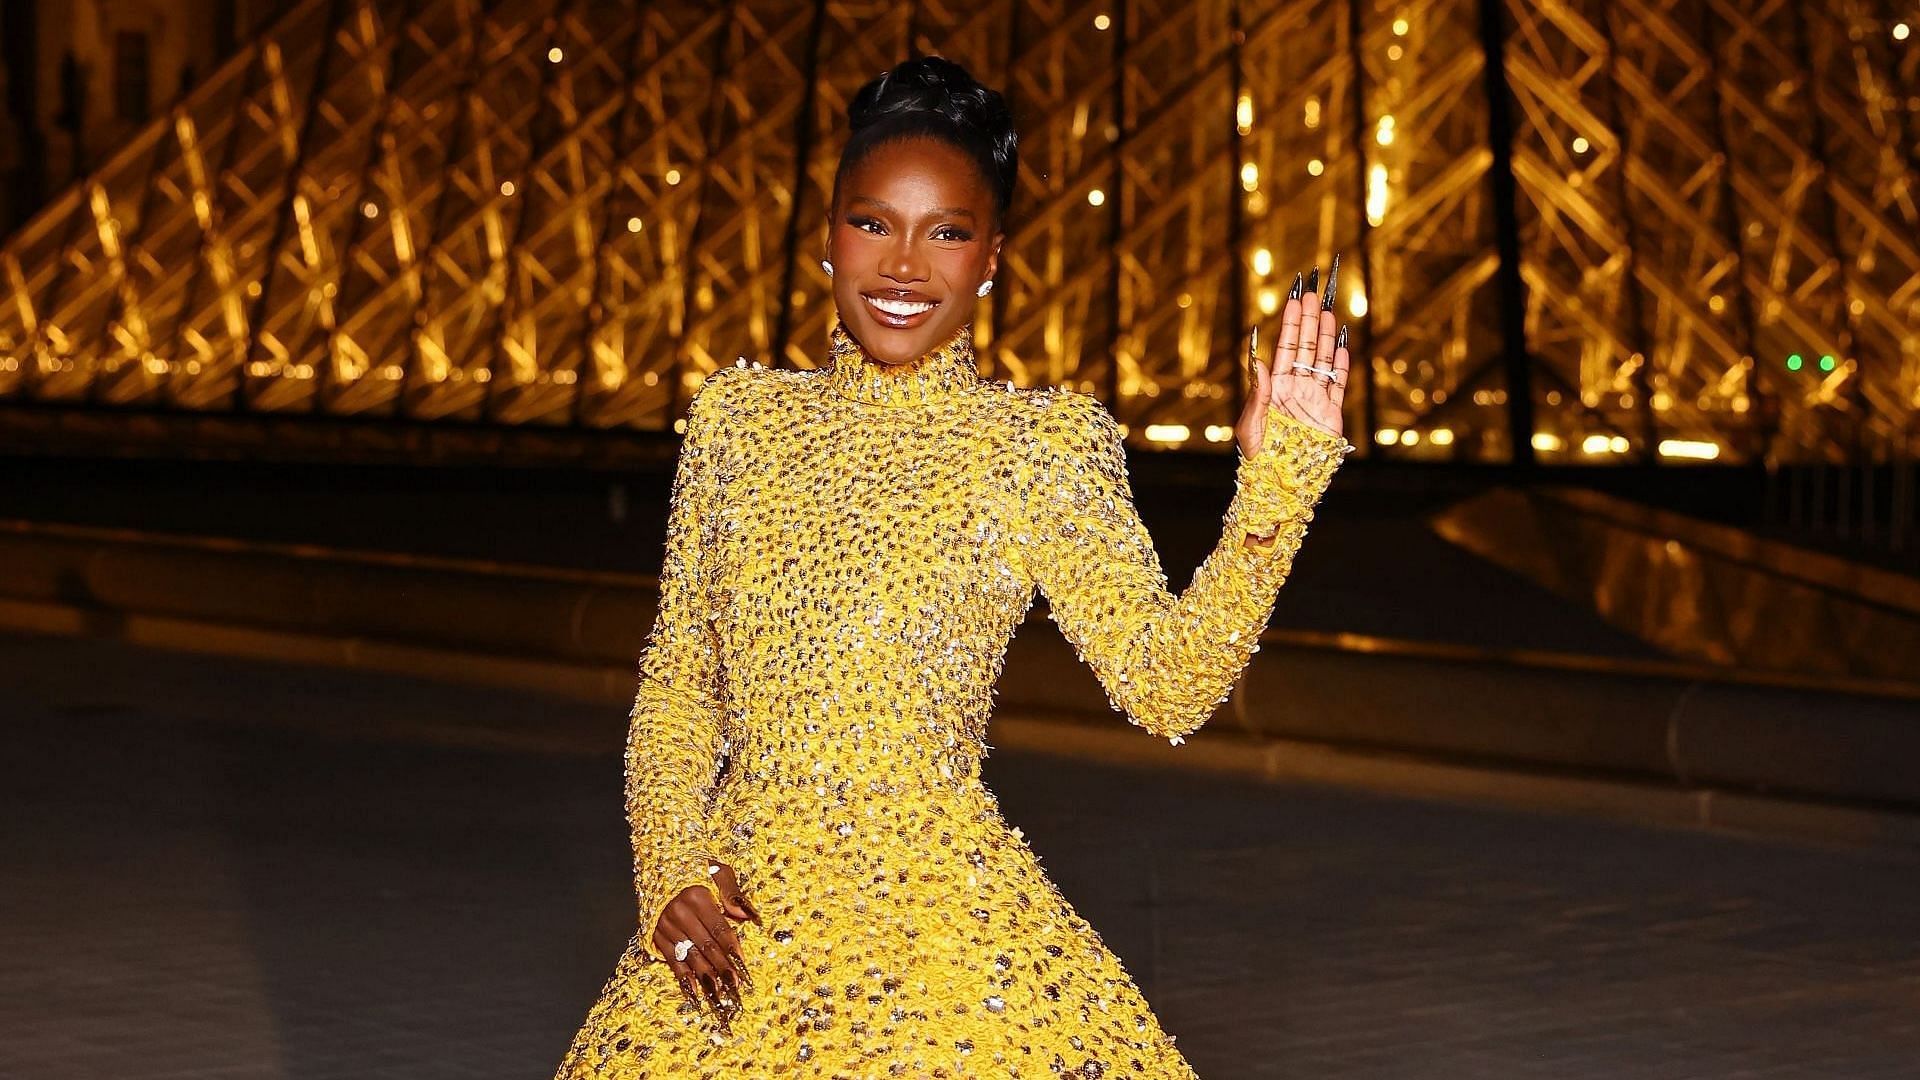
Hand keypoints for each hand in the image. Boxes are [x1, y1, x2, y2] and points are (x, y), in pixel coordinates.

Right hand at [651, 861, 760, 1015]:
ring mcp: (665, 926)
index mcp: (697, 896)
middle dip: (721, 967)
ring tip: (719, 994)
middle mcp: (679, 912)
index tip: (743, 966)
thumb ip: (732, 893)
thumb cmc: (695, 869)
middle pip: (706, 946)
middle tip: (734, 986)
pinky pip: (671, 960)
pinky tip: (695, 991)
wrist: (660, 864)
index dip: (732, 948)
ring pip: (689, 956)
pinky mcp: (655, 935)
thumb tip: (748, 916)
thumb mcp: (718, 871)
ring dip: (705, 977)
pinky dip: (683, 976)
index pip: (719, 928)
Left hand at [1237, 254, 1351, 456]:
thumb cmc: (1258, 459)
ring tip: (1329, 312)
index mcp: (1274, 388)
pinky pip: (1338, 386)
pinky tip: (1343, 346)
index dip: (1290, 325)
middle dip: (1309, 321)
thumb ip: (1257, 393)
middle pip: (1305, 348)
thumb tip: (1259, 361)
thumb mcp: (1250, 425)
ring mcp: (1314, 401)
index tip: (1294, 300)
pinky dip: (1341, 366)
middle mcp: (1295, 390)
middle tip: (1314, 294)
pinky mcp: (1331, 416)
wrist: (1280, 486)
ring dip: (1326, 337)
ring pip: (1322, 362)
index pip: (1284, 349)